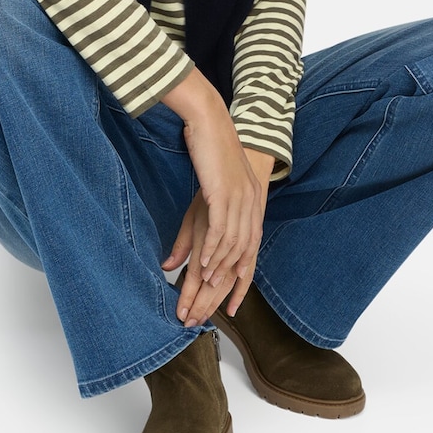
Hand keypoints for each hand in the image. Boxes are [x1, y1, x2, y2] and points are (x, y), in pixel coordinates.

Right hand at [159, 77, 274, 325]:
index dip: (242, 285)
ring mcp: (241, 201)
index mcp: (251, 208)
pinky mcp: (226, 193)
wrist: (212, 120)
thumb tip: (181, 255)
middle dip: (224, 289)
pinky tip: (202, 266)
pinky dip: (212, 250)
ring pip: (231, 248)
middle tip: (206, 311)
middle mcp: (251, 208)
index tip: (230, 310)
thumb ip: (197, 227)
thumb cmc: (210, 156)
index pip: (250, 256)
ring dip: (216, 273)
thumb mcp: (207, 194)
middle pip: (240, 258)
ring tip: (201, 293)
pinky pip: (221, 230)